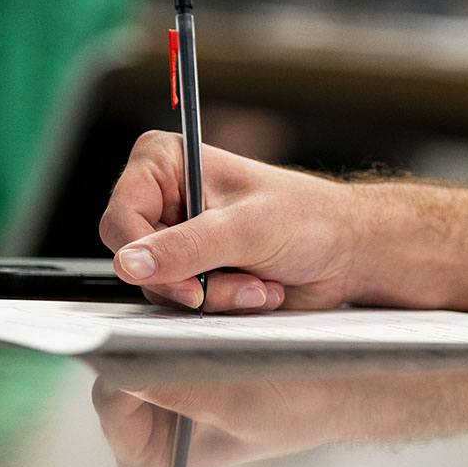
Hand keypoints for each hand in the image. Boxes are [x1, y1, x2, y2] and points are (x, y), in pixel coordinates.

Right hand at [100, 131, 358, 311]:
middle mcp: (165, 197)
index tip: (187, 281)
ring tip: (259, 284)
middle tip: (241, 283)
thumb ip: (187, 247)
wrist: (347, 251)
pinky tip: (260, 290)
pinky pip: (187, 301)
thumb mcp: (247, 229)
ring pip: (163, 286)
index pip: (120, 220)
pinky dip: (224, 303)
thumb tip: (130, 263)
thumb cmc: (310, 219)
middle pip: (138, 260)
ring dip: (216, 296)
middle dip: (194, 282)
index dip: (146, 257)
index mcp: (165, 163)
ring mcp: (180, 236)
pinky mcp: (197, 268)